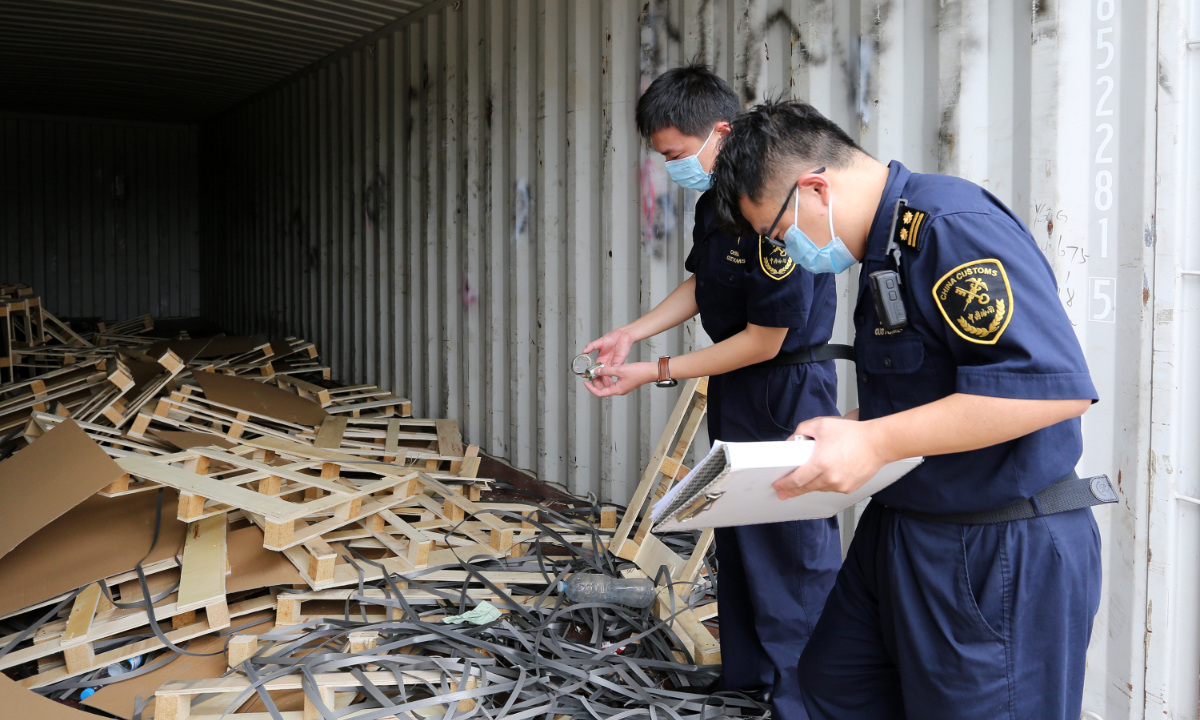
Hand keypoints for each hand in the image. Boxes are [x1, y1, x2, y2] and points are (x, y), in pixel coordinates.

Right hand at [583, 328, 636, 387]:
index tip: (585, 375)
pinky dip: (611, 373)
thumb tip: (584, 351)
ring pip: (607, 373)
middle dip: (596, 378)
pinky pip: (614, 370)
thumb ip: (591, 346)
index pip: (595, 368)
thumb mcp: (599, 342)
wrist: (623, 335)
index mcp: (601, 358)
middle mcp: (607, 362)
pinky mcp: (619, 362)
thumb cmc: (613, 337)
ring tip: (599, 381)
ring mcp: (613, 363)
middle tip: (592, 381)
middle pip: (601, 373)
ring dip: (604, 377)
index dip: (590, 372)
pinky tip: (607, 376)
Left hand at [584, 362, 657, 397]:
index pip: (600, 393)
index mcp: (617, 390)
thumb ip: (607, 371)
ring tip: (598, 371)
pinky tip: (607, 369)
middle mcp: (619, 390)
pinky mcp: (625, 382)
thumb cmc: (639, 372)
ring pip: (608, 385)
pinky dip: (608, 376)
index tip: (586, 383)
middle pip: (603, 389)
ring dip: (602, 378)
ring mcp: (622, 386)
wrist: (650, 371)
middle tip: (591, 375)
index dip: (591, 388)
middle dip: (596, 382)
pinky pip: (613, 381)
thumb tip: (597, 371)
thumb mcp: (620, 370)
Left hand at [772, 416, 888, 499]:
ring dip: (811, 484)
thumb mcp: (822, 425)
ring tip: (808, 477)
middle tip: (784, 492)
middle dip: (792, 490)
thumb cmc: (853, 434)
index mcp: (821, 462)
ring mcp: (841, 485)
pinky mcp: (849, 488)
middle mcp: (831, 477)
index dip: (785, 484)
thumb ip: (802, 430)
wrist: (878, 443)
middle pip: (806, 488)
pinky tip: (828, 474)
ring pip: (819, 488)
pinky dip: (826, 483)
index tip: (778, 485)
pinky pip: (832, 488)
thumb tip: (791, 442)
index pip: (797, 479)